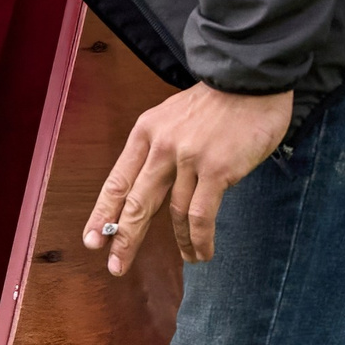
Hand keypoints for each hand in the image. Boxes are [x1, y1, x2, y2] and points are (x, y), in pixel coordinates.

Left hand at [81, 83, 293, 273]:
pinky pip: (202, 216)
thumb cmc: (216, 101)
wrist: (252, 77)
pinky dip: (200, 239)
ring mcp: (189, 159)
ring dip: (180, 242)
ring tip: (187, 258)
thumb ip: (158, 148)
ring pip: (174, 213)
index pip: (117, 181)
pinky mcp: (217, 170)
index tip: (92, 240)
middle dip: (124, 239)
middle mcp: (161, 147)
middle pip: (137, 204)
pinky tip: (202, 252)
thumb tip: (147, 189)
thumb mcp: (173, 117)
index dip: (102, 214)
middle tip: (116, 266)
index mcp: (145, 132)